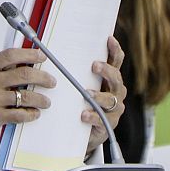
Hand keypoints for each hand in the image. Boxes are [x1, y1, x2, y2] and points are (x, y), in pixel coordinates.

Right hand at [0, 48, 56, 133]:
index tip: (41, 56)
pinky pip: (21, 115)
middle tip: (50, 80)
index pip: (11, 55)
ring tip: (45, 101)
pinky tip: (33, 113)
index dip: (30, 54)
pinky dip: (31, 114)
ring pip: (27, 96)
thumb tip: (18, 65)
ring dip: (41, 99)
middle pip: (24, 74)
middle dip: (43, 77)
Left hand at [82, 36, 126, 155]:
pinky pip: (102, 119)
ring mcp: (114, 109)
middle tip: (95, 66)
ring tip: (87, 94)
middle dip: (106, 71)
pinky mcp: (107, 124)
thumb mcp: (80, 84)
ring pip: (111, 100)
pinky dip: (93, 116)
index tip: (109, 39)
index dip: (115, 50)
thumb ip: (75, 71)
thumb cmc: (80, 102)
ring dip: (99, 96)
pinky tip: (84, 115)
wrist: (83, 131)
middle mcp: (115, 92)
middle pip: (116, 79)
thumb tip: (53, 50)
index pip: (116, 62)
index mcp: (110, 79)